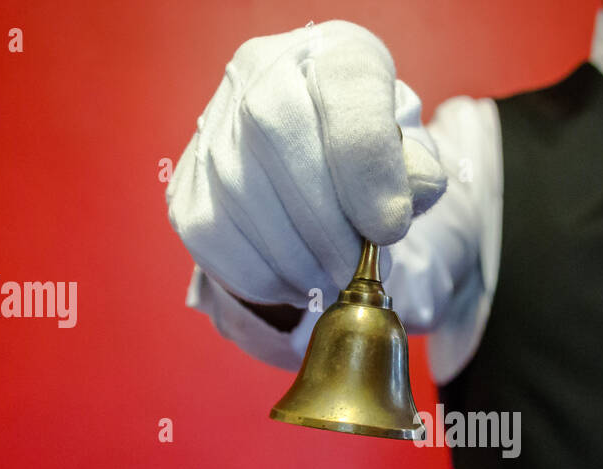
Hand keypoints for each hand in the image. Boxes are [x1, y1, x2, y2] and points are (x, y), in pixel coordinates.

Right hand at [166, 20, 448, 308]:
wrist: (311, 173)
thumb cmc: (365, 164)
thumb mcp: (406, 157)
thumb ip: (415, 174)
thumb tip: (400, 204)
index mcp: (331, 51)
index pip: (345, 83)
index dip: (366, 160)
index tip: (390, 228)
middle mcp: (260, 70)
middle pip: (277, 132)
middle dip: (325, 222)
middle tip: (355, 269)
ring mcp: (213, 124)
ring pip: (239, 190)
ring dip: (295, 256)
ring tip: (330, 278)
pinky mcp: (188, 184)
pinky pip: (213, 235)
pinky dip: (261, 274)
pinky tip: (295, 282)